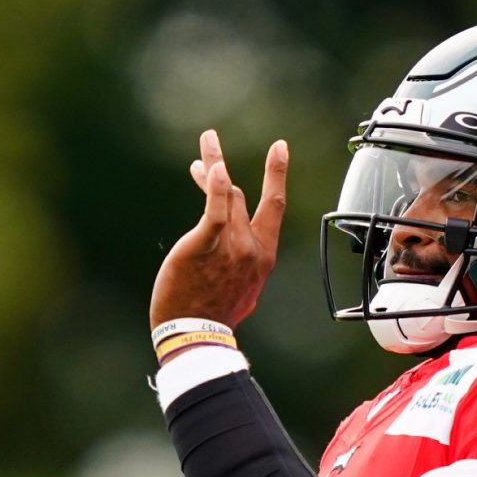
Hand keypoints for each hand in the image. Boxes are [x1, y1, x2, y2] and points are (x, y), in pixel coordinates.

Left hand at [149, 130, 288, 330]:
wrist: (198, 336)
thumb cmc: (216, 315)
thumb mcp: (241, 288)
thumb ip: (241, 263)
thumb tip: (239, 257)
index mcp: (262, 255)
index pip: (274, 206)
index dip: (277, 174)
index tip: (278, 149)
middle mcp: (251, 246)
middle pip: (242, 194)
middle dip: (241, 165)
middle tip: (228, 141)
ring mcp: (230, 246)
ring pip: (225, 195)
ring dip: (213, 164)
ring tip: (206, 143)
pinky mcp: (203, 247)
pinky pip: (213, 211)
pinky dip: (212, 187)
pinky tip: (209, 167)